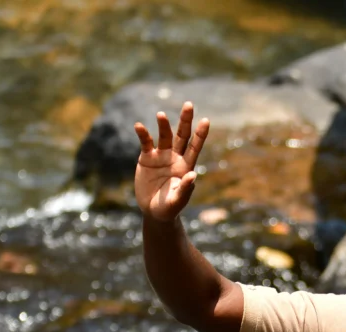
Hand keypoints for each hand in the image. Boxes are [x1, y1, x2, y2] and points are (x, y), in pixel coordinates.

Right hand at [134, 102, 209, 222]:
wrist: (153, 211)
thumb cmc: (169, 208)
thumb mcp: (178, 201)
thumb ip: (185, 189)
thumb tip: (193, 175)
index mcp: (186, 166)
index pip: (194, 147)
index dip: (201, 134)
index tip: (206, 120)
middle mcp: (175, 157)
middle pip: (181, 135)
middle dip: (185, 121)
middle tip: (189, 105)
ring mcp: (160, 156)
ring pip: (164, 136)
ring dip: (163, 125)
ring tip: (161, 115)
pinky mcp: (146, 158)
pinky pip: (145, 143)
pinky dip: (143, 134)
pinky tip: (139, 126)